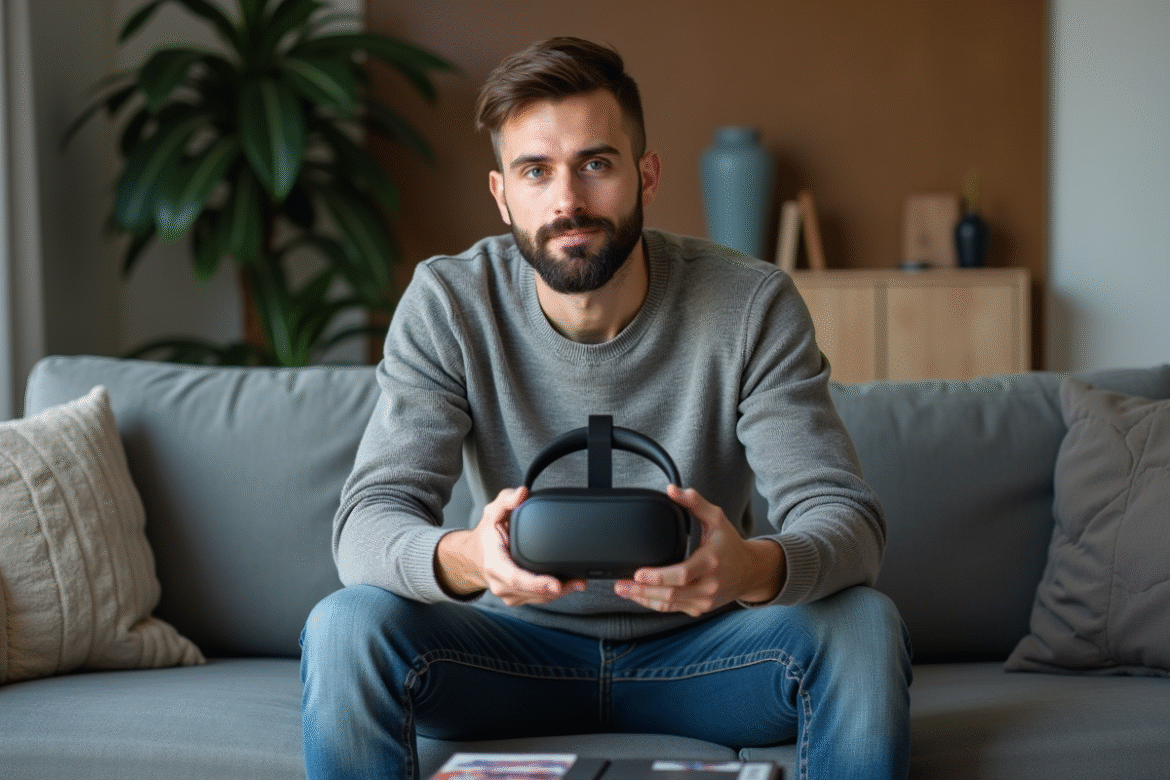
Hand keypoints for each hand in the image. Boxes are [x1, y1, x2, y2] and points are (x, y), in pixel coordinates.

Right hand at [436, 487, 586, 605]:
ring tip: (578, 583)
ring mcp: (508, 594)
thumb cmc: (486, 536)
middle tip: (578, 582)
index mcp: (494, 564)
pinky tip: (566, 585)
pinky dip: (552, 593)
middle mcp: (500, 583)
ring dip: (559, 593)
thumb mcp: (493, 513)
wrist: (474, 557)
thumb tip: (522, 493)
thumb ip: (507, 500)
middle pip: (532, 592)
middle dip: (557, 589)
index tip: (555, 584)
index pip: (516, 578)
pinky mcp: (516, 598)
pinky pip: (536, 600)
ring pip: (537, 599)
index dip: (536, 583)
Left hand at [613, 485, 784, 616]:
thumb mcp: (716, 518)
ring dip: (643, 599)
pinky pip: (673, 609)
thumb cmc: (730, 544)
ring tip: (623, 590)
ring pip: (669, 605)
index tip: (638, 573)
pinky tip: (640, 596)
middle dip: (641, 591)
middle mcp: (708, 585)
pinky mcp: (699, 609)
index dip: (658, 576)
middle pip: (670, 594)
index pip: (681, 575)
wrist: (751, 572)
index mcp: (710, 563)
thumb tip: (672, 490)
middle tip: (620, 584)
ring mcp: (704, 600)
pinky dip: (654, 603)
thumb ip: (694, 503)